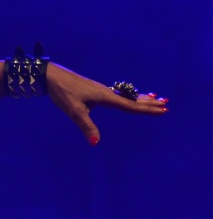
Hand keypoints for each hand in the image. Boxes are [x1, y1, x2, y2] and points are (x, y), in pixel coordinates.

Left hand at [46, 64, 168, 144]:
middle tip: (166, 103)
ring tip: (155, 97)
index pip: (130, 106)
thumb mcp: (74, 111)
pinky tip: (128, 96)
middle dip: (149, 102)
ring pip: (126, 94)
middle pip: (132, 98)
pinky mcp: (95, 90)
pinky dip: (129, 95)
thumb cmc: (63, 93)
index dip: (146, 109)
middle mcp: (107, 92)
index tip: (163, 109)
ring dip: (141, 97)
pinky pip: (118, 94)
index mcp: (105, 97)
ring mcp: (101, 90)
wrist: (52, 76)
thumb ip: (86, 126)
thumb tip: (95, 143)